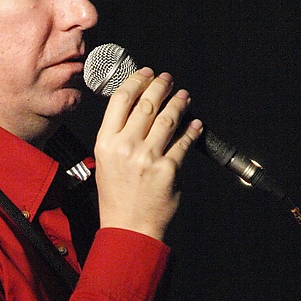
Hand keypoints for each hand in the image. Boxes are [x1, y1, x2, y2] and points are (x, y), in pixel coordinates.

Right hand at [94, 67, 202, 240]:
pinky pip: (184, 142)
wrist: (129, 227)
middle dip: (161, 86)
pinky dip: (192, 129)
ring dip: (179, 103)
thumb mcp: (105, 161)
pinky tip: (195, 123)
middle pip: (146, 104)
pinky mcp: (169, 169)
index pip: (121, 100)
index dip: (136, 81)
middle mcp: (125, 147)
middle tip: (168, 79)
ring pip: (168, 118)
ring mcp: (148, 157)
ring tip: (184, 96)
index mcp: (106, 142)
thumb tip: (136, 110)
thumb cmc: (117, 197)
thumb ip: (117, 136)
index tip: (146, 73)